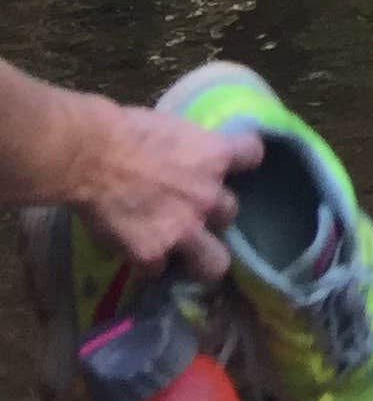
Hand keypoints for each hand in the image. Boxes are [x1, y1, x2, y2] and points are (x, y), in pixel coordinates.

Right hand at [68, 97, 260, 279]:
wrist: (92, 156)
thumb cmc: (126, 130)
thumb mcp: (171, 130)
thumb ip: (186, 152)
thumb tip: (181, 160)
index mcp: (215, 156)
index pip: (253, 155)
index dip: (242, 160)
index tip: (230, 163)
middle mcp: (208, 197)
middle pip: (231, 213)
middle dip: (213, 214)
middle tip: (193, 213)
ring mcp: (183, 230)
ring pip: (214, 264)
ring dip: (198, 256)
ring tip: (181, 254)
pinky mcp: (152, 255)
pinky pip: (158, 271)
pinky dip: (147, 264)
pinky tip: (135, 254)